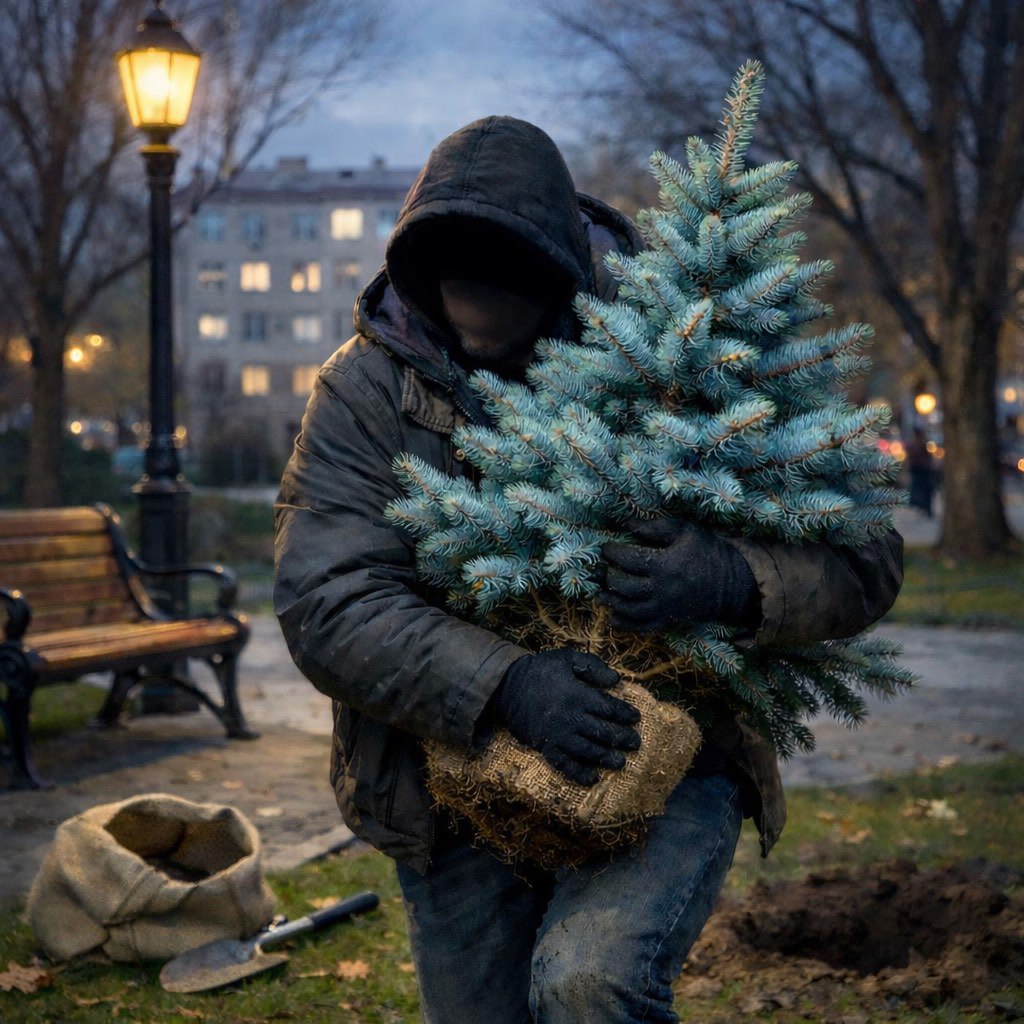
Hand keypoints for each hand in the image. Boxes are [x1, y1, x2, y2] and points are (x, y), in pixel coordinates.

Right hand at [487, 648, 640, 786]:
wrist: (506, 687)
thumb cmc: (539, 670)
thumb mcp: (565, 658)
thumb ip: (592, 666)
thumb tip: (616, 679)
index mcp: (577, 695)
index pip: (608, 708)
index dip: (624, 714)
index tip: (635, 718)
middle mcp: (570, 718)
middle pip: (602, 732)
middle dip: (622, 739)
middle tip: (635, 743)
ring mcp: (558, 736)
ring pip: (588, 751)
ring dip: (606, 758)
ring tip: (620, 762)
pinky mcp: (545, 748)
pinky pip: (564, 764)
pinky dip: (579, 774)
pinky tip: (592, 779)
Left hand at [601, 518, 758, 631]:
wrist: (734, 584)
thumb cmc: (708, 552)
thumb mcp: (686, 531)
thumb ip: (656, 527)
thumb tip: (628, 524)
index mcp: (664, 564)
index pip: (628, 559)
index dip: (612, 553)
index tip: (605, 548)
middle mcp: (660, 589)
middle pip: (625, 586)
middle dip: (610, 577)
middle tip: (605, 570)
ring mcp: (664, 607)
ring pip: (629, 609)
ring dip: (611, 602)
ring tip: (601, 594)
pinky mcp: (669, 619)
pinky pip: (643, 627)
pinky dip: (625, 625)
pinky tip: (612, 619)